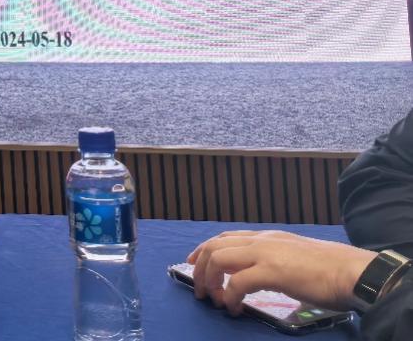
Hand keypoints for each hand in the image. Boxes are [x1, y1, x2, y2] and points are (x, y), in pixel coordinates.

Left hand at [188, 230, 373, 314]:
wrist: (352, 272)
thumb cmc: (330, 270)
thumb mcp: (295, 258)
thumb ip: (276, 262)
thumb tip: (262, 276)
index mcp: (267, 237)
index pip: (225, 237)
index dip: (205, 249)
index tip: (194, 263)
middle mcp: (262, 240)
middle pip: (215, 245)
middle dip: (200, 267)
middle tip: (199, 289)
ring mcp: (266, 253)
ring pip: (219, 258)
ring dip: (210, 280)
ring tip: (214, 299)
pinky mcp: (272, 271)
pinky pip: (237, 282)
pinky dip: (230, 296)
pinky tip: (234, 308)